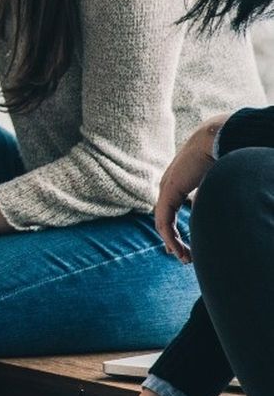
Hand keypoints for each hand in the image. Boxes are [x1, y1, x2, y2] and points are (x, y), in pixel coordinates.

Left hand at [155, 115, 224, 262]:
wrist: (217, 137)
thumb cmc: (225, 154)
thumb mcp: (220, 179)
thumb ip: (216, 195)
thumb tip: (230, 209)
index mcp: (181, 181)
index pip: (173, 208)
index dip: (178, 228)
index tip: (187, 245)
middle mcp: (170, 185)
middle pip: (166, 218)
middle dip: (173, 239)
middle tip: (183, 256)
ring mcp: (166, 189)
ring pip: (164, 223)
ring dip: (174, 242)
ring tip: (185, 258)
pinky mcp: (167, 193)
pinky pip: (164, 220)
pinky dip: (171, 236)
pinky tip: (177, 249)